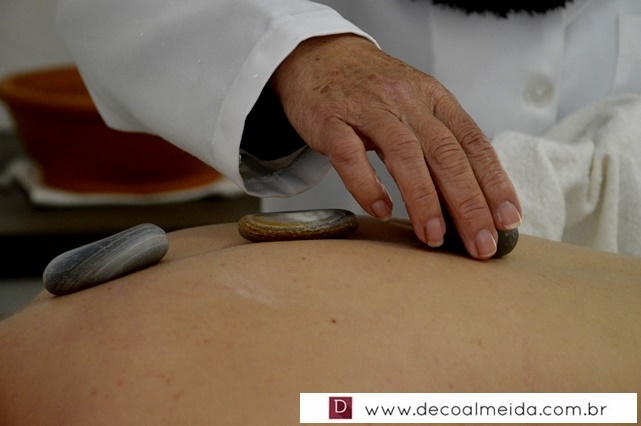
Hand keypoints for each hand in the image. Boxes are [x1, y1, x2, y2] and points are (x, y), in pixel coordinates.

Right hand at [270, 34, 521, 258]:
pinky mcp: (331, 120)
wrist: (319, 57)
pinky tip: (382, 210)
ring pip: (404, 155)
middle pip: (446, 153)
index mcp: (434, 98)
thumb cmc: (371, 89)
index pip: (473, 142)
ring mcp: (367, 109)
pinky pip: (350, 156)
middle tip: (481, 244)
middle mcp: (406, 101)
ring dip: (424, 200)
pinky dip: (368, 186)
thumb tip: (469, 197)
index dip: (494, 182)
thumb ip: (438, 140)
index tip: (507, 220)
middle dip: (468, 203)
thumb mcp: (415, 103)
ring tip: (435, 237)